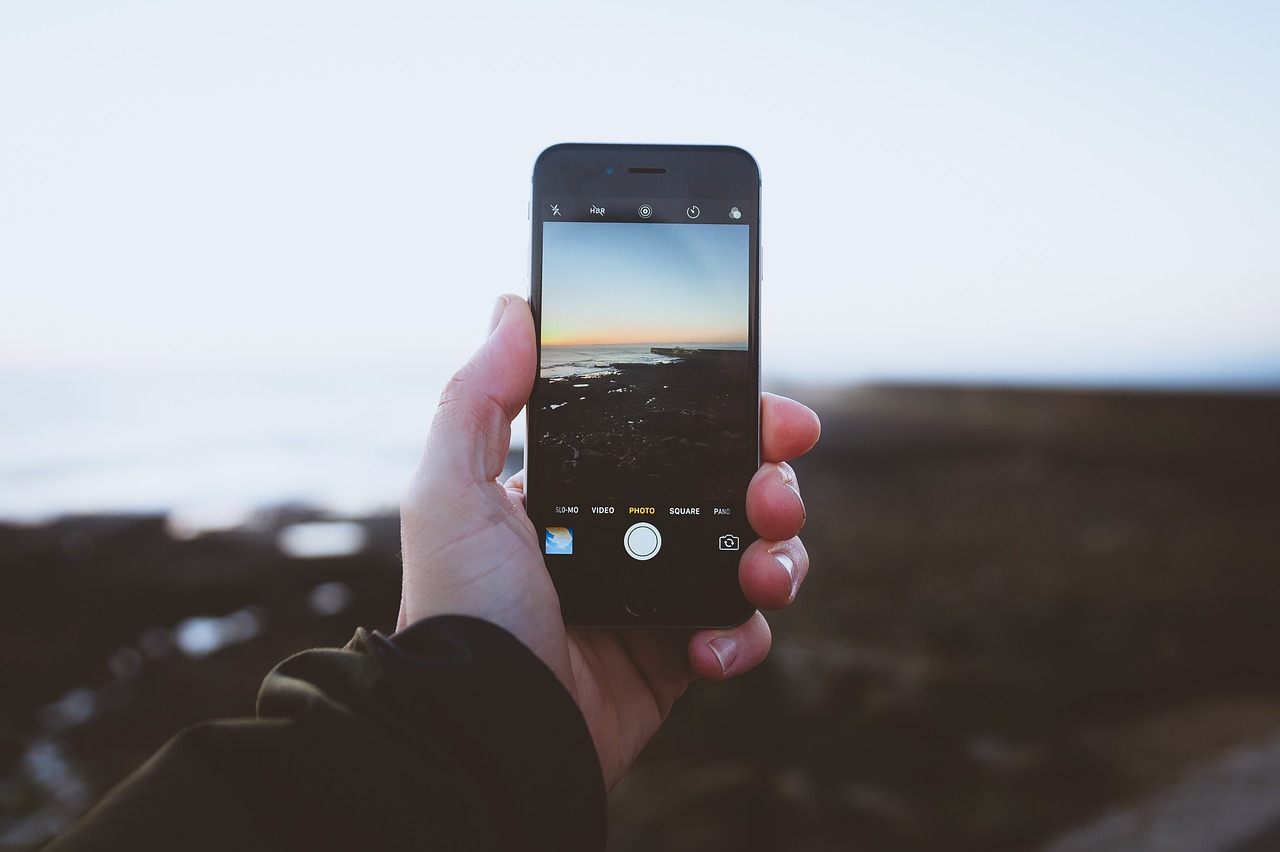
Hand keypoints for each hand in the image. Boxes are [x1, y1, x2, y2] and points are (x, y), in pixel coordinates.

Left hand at [399, 295, 819, 788]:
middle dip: (772, 483)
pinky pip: (742, 630)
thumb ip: (479, 397)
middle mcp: (627, 534)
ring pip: (755, 553)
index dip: (730, 418)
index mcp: (584, 489)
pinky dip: (743, 635)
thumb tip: (512, 306)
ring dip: (778, 555)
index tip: (772, 413)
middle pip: (732, 486)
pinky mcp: (678, 655)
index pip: (673, 434)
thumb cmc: (462, 607)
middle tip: (772, 495)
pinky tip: (708, 648)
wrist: (485, 729)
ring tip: (760, 572)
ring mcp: (658, 593)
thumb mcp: (451, 491)